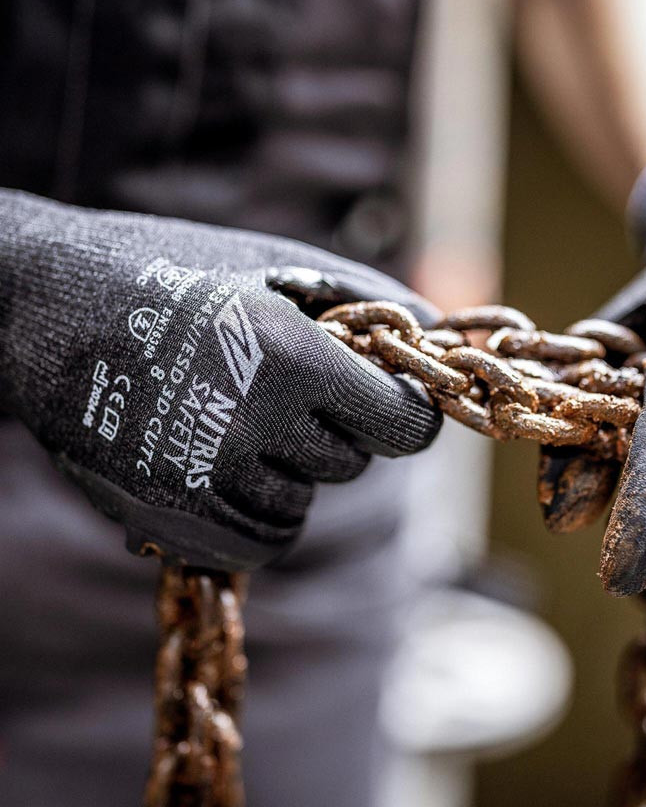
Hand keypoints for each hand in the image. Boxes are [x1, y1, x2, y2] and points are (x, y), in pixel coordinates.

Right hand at [0, 190, 441, 569]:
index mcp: (290, 357)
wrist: (42, 305)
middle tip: (281, 386)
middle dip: (335, 429)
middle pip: (354, 464)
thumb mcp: (272, 265)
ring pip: (304, 501)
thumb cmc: (170, 271)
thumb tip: (441, 331)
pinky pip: (261, 541)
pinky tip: (222, 460)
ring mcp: (205, 481)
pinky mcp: (167, 519)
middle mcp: (253, 426)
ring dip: (289, 468)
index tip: (387, 397)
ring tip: (232, 412)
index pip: (405, 428)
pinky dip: (257, 511)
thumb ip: (368, 300)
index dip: (404, 412)